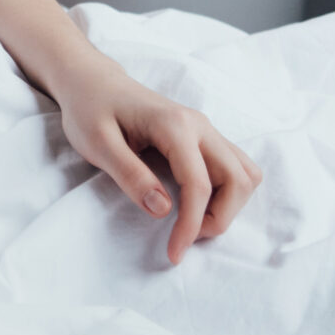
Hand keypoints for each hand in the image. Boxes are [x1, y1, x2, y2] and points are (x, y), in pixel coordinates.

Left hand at [52, 55, 260, 263]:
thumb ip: (130, 175)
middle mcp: (200, 125)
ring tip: (194, 221)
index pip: (199, 185)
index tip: (174, 253)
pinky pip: (235, 167)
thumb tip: (163, 210)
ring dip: (229, 205)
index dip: (191, 225)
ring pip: (245, 173)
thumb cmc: (90, 109)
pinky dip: (228, 192)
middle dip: (219, 218)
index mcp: (175, 125)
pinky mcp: (204, 136)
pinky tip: (199, 203)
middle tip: (185, 237)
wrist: (92, 81)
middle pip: (238, 179)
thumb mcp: (97, 144)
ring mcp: (206, 129)